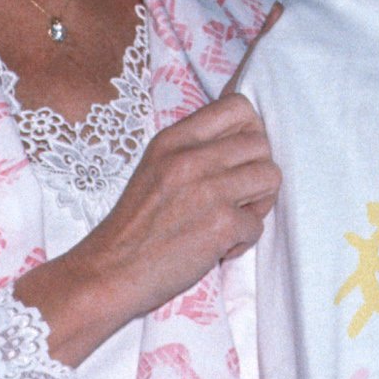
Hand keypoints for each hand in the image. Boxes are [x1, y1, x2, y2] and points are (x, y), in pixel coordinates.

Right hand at [22, 96, 279, 361]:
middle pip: (261, 144)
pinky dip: (243, 242)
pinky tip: (217, 249)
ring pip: (270, 177)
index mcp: (174, 139)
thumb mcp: (156, 169)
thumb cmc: (135, 226)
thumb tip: (243, 139)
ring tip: (232, 221)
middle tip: (237, 199)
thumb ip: (194, 151)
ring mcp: (207, 190)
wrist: (108, 272)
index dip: (251, 132)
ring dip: (258, 204)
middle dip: (257, 172)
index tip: (241, 158)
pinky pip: (258, 225)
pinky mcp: (220, 225)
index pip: (238, 106)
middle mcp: (190, 158)